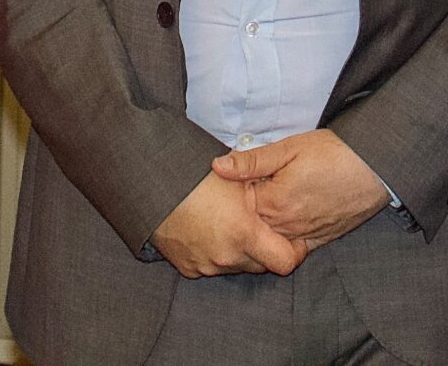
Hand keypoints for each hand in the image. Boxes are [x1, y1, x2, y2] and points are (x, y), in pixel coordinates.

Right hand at [151, 171, 305, 276]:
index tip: (294, 240)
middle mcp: (226, 256)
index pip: (285, 262)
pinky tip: (210, 232)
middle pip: (261, 265)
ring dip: (240, 252)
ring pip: (237, 266)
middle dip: (265, 249)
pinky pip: (213, 267)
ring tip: (230, 224)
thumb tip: (289, 204)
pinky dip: (217, 254)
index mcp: (243, 234)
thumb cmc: (198, 178)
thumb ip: (267, 197)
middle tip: (258, 225)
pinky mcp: (189, 269)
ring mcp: (206, 266)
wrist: (153, 186)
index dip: (295, 252)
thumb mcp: (237, 179)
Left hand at [209, 129, 387, 249]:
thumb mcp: (291, 148)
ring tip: (266, 206)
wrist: (376, 168)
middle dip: (243, 215)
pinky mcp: (320, 240)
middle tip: (246, 195)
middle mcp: (285, 226)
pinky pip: (293, 249)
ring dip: (262, 229)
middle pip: (251, 229)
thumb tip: (217, 167)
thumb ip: (252, 161)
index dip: (231, 193)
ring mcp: (303, 236)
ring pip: (270, 243)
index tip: (230, 182)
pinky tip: (283, 222)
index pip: (237, 206)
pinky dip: (283, 240)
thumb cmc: (335, 153)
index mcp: (273, 203)